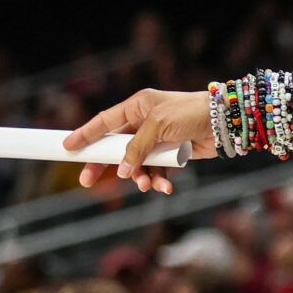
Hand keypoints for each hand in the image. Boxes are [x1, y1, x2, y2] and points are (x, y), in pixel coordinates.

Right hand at [64, 88, 215, 194]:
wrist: (225, 123)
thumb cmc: (191, 114)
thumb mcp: (158, 126)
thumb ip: (137, 148)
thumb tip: (123, 171)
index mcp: (137, 106)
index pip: (104, 121)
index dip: (85, 134)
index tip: (66, 147)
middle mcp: (145, 122)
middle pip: (115, 148)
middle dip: (104, 166)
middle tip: (88, 182)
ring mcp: (158, 140)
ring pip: (137, 164)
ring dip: (139, 176)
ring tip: (146, 184)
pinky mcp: (171, 154)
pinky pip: (156, 170)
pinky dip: (158, 179)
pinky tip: (165, 186)